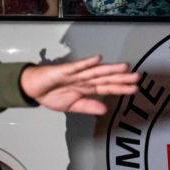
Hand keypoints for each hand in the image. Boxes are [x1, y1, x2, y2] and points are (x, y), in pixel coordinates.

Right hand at [20, 55, 139, 114]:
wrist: (32, 88)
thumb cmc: (51, 95)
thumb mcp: (71, 106)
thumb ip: (88, 107)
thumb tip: (105, 110)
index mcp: (87, 88)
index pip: (107, 88)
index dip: (121, 88)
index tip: (136, 89)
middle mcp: (85, 79)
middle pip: (106, 78)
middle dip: (121, 78)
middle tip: (138, 77)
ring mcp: (76, 73)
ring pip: (96, 71)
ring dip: (110, 69)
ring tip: (124, 67)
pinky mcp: (64, 70)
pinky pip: (77, 66)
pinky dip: (87, 62)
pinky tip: (98, 59)